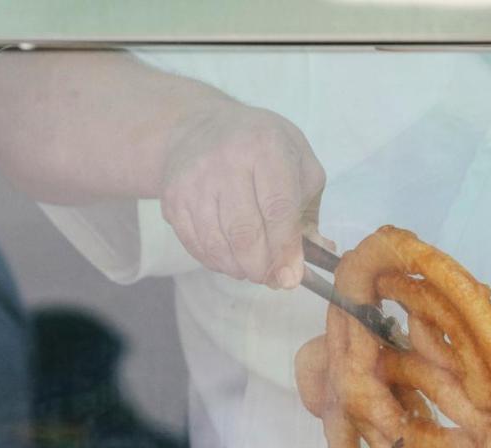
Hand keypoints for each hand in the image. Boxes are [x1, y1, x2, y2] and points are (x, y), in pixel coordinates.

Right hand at [160, 101, 326, 288]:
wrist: (201, 127)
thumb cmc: (261, 149)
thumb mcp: (299, 165)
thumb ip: (309, 212)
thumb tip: (316, 255)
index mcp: (266, 146)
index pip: (278, 209)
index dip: (285, 249)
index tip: (291, 277)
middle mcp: (227, 159)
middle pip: (245, 233)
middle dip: (262, 267)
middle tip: (271, 277)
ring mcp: (195, 179)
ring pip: (217, 244)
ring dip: (238, 269)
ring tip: (251, 269)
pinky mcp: (173, 197)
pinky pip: (195, 244)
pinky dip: (216, 262)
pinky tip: (229, 258)